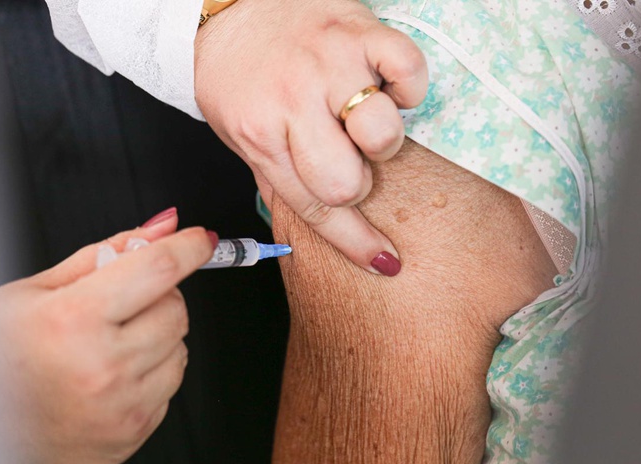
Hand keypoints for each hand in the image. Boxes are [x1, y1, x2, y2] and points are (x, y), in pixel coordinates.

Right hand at [0, 209, 215, 463]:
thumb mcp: (34, 289)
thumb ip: (107, 253)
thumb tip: (162, 227)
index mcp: (73, 320)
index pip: (157, 268)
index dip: (187, 247)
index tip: (199, 240)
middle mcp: (102, 366)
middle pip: (175, 309)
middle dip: (158, 296)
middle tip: (122, 303)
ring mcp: (120, 406)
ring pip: (180, 348)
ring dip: (157, 336)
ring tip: (109, 344)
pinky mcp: (131, 432)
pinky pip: (170, 387)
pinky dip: (150, 373)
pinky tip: (111, 375)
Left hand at [195, 0, 427, 275]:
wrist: (230, 7)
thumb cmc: (241, 77)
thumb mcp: (244, 136)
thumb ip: (282, 178)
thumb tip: (330, 228)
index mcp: (260, 136)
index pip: (314, 208)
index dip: (356, 243)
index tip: (384, 261)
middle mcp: (293, 102)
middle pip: (348, 182)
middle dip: (355, 181)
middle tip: (346, 158)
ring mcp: (328, 64)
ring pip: (382, 133)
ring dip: (380, 137)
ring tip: (362, 119)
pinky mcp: (359, 29)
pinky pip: (410, 71)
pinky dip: (407, 86)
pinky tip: (384, 84)